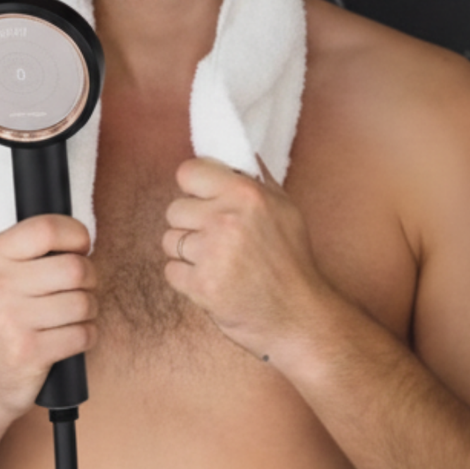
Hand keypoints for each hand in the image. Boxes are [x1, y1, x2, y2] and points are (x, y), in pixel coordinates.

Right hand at [0, 214, 95, 418]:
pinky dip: (86, 336)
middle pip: (75, 268)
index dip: (77, 236)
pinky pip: (83, 334)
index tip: (80, 249)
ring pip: (84, 303)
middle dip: (90, 279)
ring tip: (71, 316)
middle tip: (79, 289)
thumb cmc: (4, 317)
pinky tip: (69, 338)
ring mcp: (9, 319)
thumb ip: (34, 249)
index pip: (47, 228)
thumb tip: (83, 238)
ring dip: (89, 311)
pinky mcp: (27, 352)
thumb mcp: (2, 274)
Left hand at [161, 157, 332, 363]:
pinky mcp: (201, 285)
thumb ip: (253, 179)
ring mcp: (212, 253)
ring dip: (187, 254)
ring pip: (170, 240)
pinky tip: (214, 283)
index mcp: (247, 194)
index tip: (204, 201)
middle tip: (218, 242)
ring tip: (218, 264)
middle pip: (174, 209)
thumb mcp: (284, 208)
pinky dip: (187, 280)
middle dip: (190, 225)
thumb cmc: (292, 262)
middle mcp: (227, 219)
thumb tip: (233, 150)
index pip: (188, 172)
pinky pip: (171, 271)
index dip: (193, 188)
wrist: (300, 318)